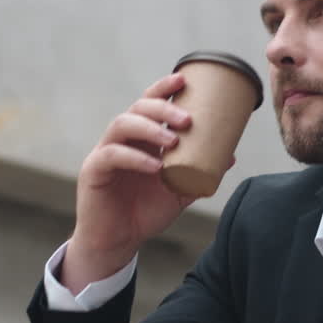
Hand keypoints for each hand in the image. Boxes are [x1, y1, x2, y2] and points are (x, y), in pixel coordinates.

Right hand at [61, 74, 196, 292]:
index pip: (149, 103)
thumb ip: (199, 173)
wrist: (118, 242)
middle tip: (187, 119)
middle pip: (137, 108)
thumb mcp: (177, 192)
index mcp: (140, 139)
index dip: (163, 88)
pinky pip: (112, 155)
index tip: (184, 79)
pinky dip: (135, 158)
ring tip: (173, 140)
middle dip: (162, 107)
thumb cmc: (144, 213)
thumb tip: (229, 155)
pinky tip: (154, 166)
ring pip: (122, 124)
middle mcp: (121, 140)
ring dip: (149, 128)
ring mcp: (104, 153)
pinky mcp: (93, 171)